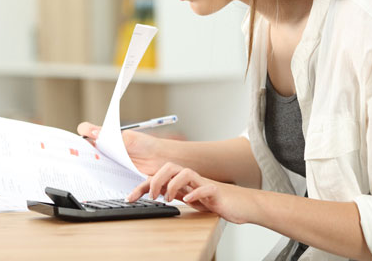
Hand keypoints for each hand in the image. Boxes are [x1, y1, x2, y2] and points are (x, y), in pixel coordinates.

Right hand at [77, 122, 164, 175]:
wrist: (161, 160)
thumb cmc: (146, 145)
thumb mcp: (130, 139)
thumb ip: (114, 138)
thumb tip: (95, 133)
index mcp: (106, 136)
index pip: (87, 130)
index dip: (81, 133)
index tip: (79, 139)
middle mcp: (105, 148)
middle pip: (86, 149)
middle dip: (81, 153)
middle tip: (80, 157)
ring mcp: (109, 161)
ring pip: (93, 164)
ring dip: (91, 168)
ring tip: (91, 170)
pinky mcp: (114, 174)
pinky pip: (104, 177)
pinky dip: (102, 179)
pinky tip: (103, 180)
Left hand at [126, 162, 258, 224]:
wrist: (242, 204)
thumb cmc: (215, 200)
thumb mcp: (189, 198)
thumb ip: (175, 193)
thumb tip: (155, 193)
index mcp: (182, 180)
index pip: (159, 177)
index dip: (142, 186)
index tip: (130, 198)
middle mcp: (191, 179)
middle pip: (170, 167)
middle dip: (156, 180)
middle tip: (152, 197)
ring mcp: (204, 183)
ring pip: (185, 172)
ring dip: (173, 185)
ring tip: (168, 199)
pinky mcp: (216, 192)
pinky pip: (205, 188)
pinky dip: (195, 193)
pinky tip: (189, 200)